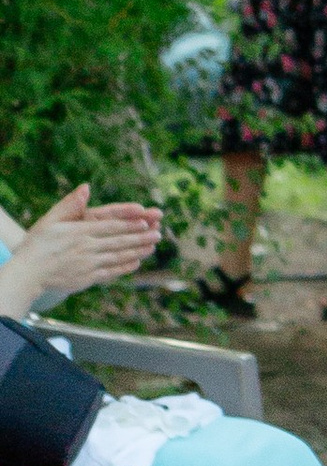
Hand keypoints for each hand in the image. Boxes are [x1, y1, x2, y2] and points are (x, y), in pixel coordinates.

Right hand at [0, 183, 162, 315]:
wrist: (29, 273)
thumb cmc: (39, 244)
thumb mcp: (51, 219)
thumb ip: (70, 204)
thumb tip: (86, 187)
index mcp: (80, 232)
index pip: (110, 226)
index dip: (129, 224)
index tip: (145, 221)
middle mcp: (87, 248)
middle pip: (119, 241)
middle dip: (141, 237)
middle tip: (158, 233)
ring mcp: (89, 264)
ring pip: (118, 257)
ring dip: (138, 251)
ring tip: (153, 246)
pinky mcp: (88, 278)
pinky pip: (111, 272)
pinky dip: (125, 267)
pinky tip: (136, 262)